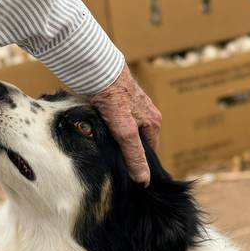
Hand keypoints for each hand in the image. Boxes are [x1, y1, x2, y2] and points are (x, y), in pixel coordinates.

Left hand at [89, 65, 161, 184]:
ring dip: (114, 143)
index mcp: (153, 122)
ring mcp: (130, 108)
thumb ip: (134, 155)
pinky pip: (113, 124)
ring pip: (124, 134)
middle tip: (110, 166)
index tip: (127, 178)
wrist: (97, 69)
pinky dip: (106, 132)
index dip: (139, 166)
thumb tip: (144, 181)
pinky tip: (95, 137)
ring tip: (101, 152)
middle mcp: (145, 115)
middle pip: (136, 144)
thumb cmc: (113, 97)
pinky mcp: (115, 103)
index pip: (149, 154)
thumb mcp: (125, 131)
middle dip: (125, 154)